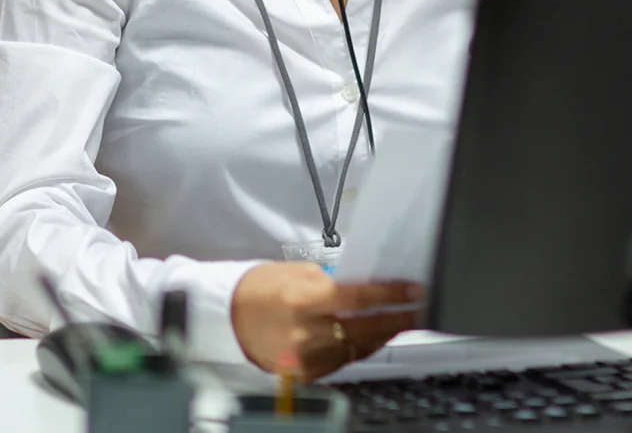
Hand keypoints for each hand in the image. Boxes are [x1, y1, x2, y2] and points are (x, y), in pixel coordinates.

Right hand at [231, 262, 423, 380]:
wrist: (226, 318)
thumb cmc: (256, 289)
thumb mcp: (291, 273)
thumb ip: (329, 280)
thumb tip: (364, 283)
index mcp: (300, 300)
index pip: (357, 297)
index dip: (391, 295)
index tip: (415, 289)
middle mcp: (305, 333)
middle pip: (365, 328)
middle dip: (398, 317)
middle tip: (421, 306)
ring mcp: (306, 358)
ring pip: (359, 348)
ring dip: (384, 333)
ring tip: (403, 319)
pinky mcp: (306, 375)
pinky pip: (344, 362)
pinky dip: (361, 347)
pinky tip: (373, 336)